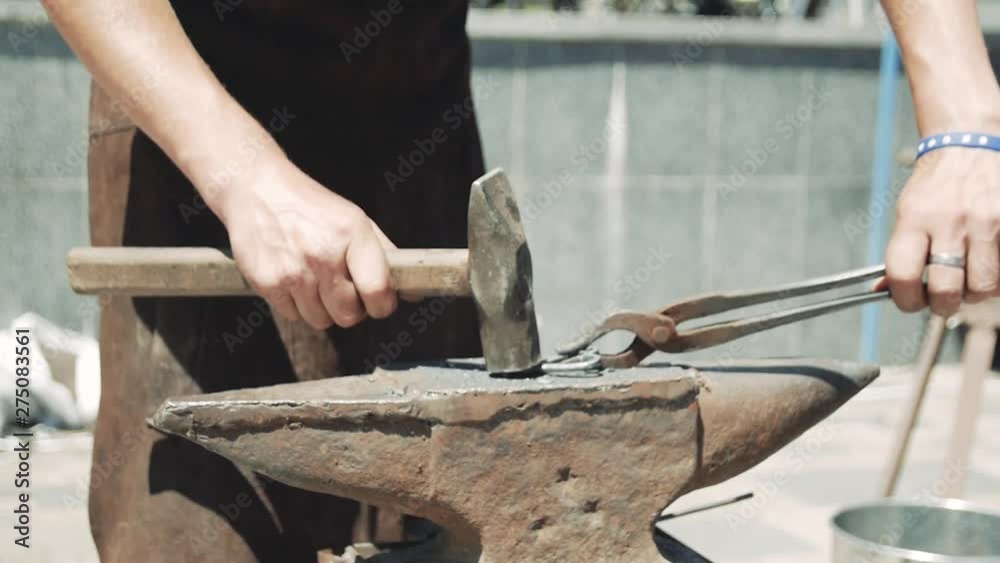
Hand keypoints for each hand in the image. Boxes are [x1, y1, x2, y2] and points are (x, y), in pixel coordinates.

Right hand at [218, 158, 397, 328]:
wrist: (256, 187)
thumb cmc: (310, 206)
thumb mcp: (355, 219)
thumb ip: (386, 256)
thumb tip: (413, 291)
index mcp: (352, 234)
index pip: (378, 290)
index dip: (382, 305)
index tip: (379, 303)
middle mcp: (323, 254)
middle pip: (348, 315)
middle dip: (350, 308)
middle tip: (342, 289)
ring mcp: (294, 270)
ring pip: (320, 320)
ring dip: (321, 308)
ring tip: (314, 279)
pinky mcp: (268, 282)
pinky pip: (293, 315)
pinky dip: (296, 305)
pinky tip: (294, 278)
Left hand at [885, 148, 999, 316]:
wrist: (971, 146)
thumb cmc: (935, 188)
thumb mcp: (906, 213)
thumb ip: (898, 253)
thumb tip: (881, 290)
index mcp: (915, 218)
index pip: (903, 274)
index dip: (904, 299)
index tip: (909, 301)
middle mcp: (951, 221)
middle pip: (947, 289)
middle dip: (941, 305)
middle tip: (941, 300)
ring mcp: (987, 223)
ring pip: (984, 286)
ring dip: (974, 293)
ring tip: (967, 281)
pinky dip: (997, 278)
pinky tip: (987, 267)